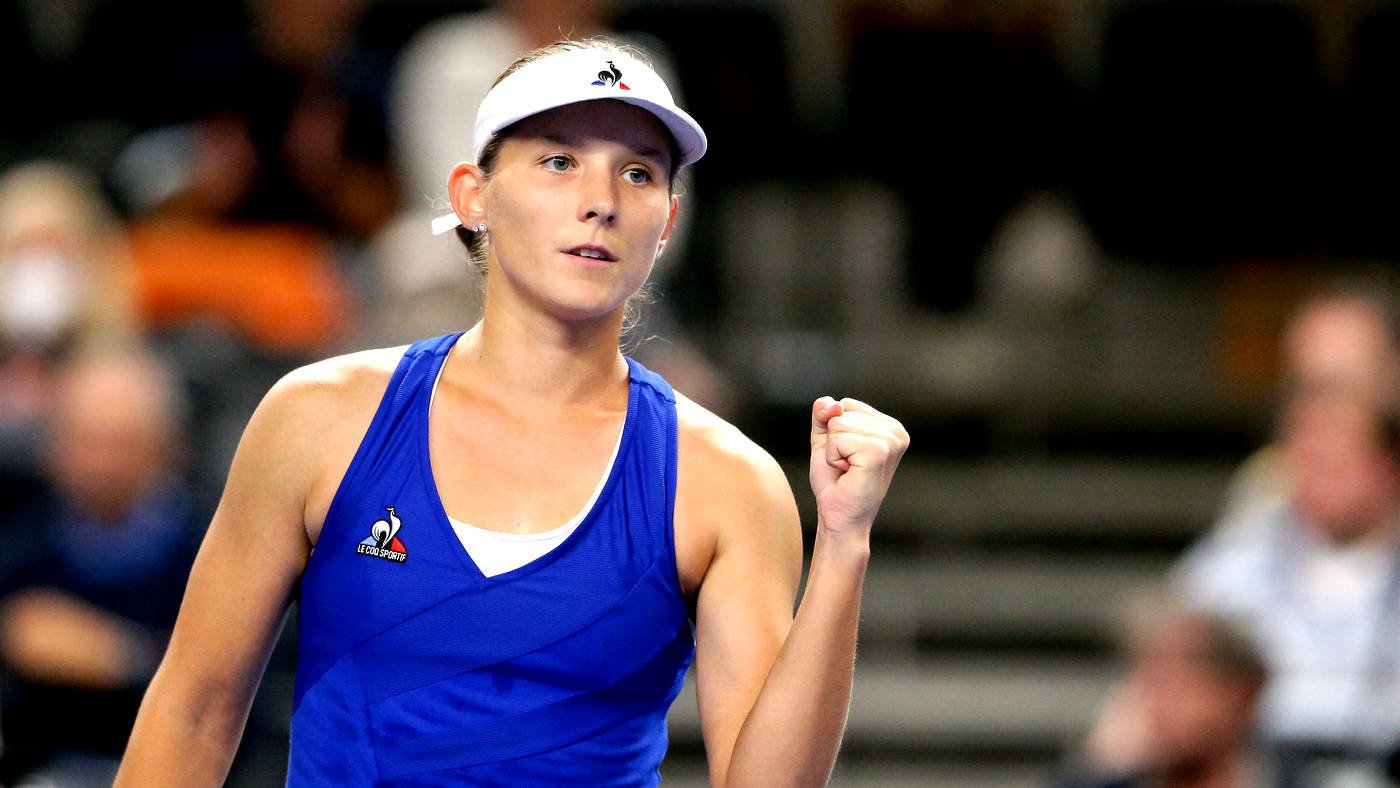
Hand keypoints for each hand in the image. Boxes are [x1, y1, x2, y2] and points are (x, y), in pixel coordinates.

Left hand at [809, 397, 908, 537]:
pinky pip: (837, 439)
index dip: (835, 430)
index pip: (846, 404)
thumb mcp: (825, 439)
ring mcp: (890, 442)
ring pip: (837, 424)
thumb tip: (833, 404)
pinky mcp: (878, 453)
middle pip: (842, 411)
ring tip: (848, 470)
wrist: (839, 516)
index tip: (847, 455)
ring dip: (833, 450)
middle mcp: (896, 432)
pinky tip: (847, 473)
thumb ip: (824, 414)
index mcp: (890, 427)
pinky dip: (833, 457)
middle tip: (846, 466)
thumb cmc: (835, 482)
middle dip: (833, 440)